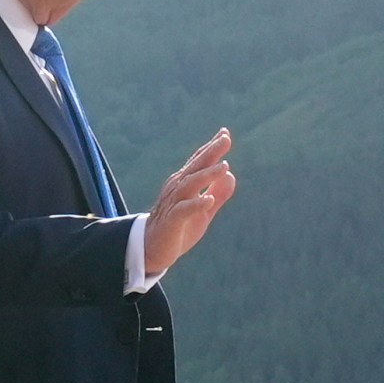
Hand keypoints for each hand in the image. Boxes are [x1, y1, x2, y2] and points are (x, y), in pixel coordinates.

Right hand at [143, 129, 237, 279]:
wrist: (152, 249)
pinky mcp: (171, 221)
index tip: (225, 133)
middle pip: (195, 167)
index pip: (199, 161)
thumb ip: (218, 193)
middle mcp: (177, 189)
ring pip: (190, 185)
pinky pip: (183, 210)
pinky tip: (209, 200)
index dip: (212, 147)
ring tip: (224, 167)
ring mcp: (173, 203)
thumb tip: (231, 174)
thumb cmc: (179, 227)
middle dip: (210, 152)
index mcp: (185, 184)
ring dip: (207, 175)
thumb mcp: (204, 210)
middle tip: (225, 139)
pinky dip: (197, 204)